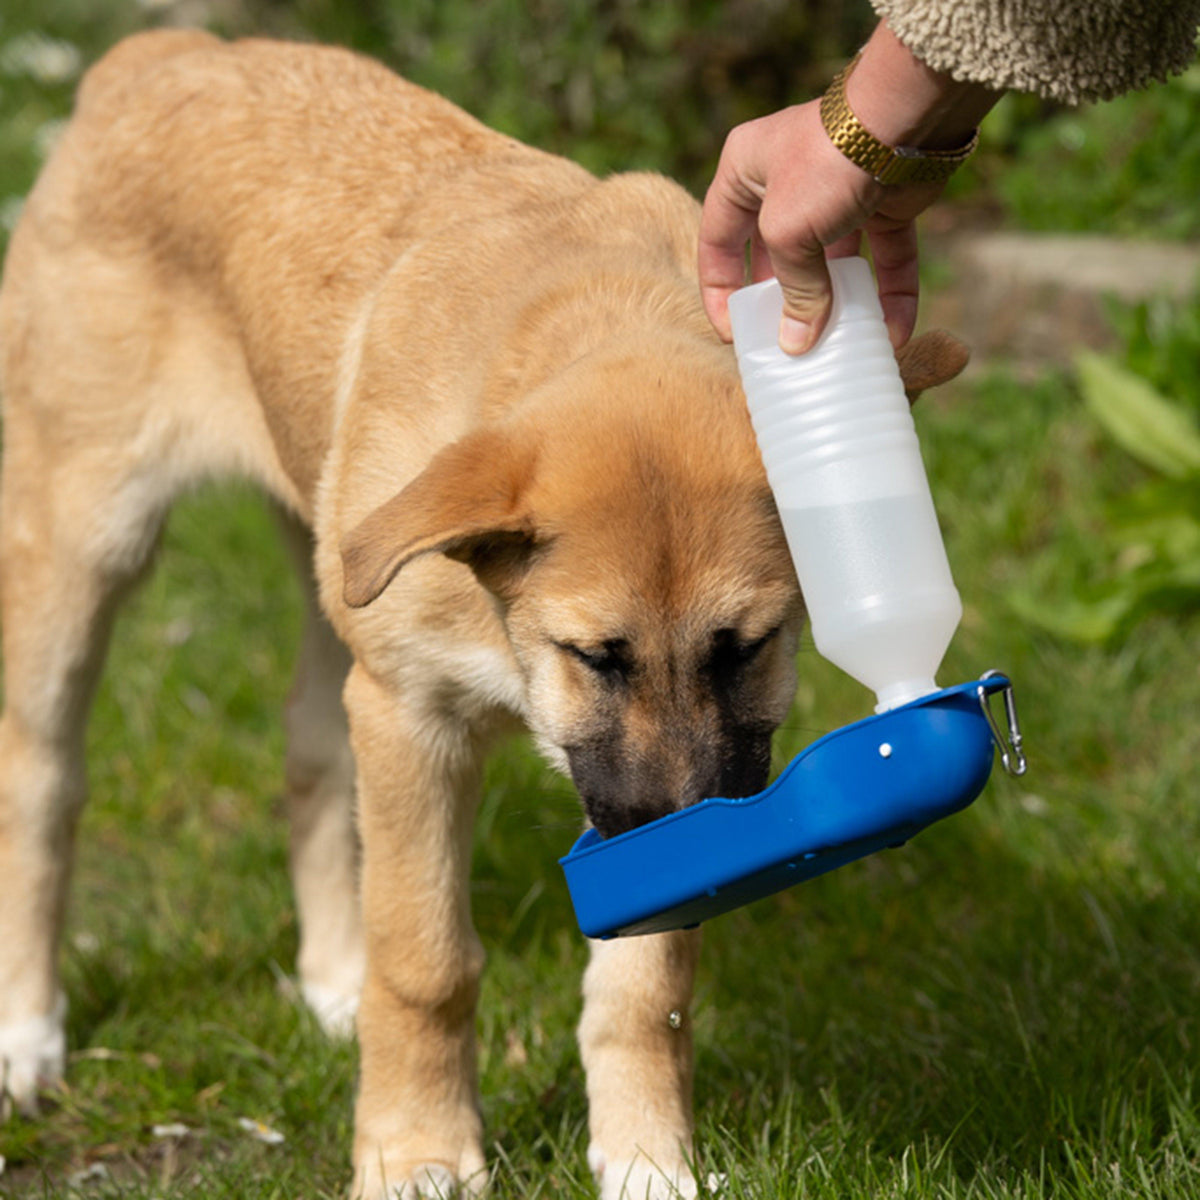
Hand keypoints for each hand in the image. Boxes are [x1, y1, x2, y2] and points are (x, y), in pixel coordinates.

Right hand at [697, 20, 1001, 355]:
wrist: (904, 117)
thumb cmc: (824, 164)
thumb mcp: (788, 233)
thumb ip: (793, 291)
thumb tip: (796, 344)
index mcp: (744, 172)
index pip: (717, 240)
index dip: (721, 291)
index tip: (733, 335)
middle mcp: (787, 178)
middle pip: (779, 255)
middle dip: (787, 302)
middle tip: (788, 344)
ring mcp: (839, 190)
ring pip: (835, 260)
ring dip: (841, 303)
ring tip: (841, 346)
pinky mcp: (885, 200)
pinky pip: (884, 255)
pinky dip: (889, 292)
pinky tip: (893, 332)